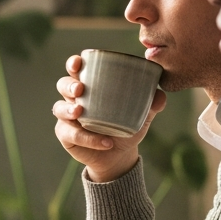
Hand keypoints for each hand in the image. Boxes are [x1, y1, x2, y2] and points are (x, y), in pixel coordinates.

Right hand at [52, 53, 165, 183]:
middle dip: (69, 85)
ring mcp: (67, 118)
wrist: (119, 155)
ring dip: (68, 109)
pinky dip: (87, 138)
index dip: (74, 64)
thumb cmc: (126, 127)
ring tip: (80, 113)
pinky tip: (105, 141)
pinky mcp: (66, 136)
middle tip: (80, 90)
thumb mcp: (141, 115)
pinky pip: (72, 134)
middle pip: (63, 85)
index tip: (79, 63)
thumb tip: (160, 95)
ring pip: (59, 108)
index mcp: (90, 86)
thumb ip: (150, 104)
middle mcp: (75, 99)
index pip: (77, 70)